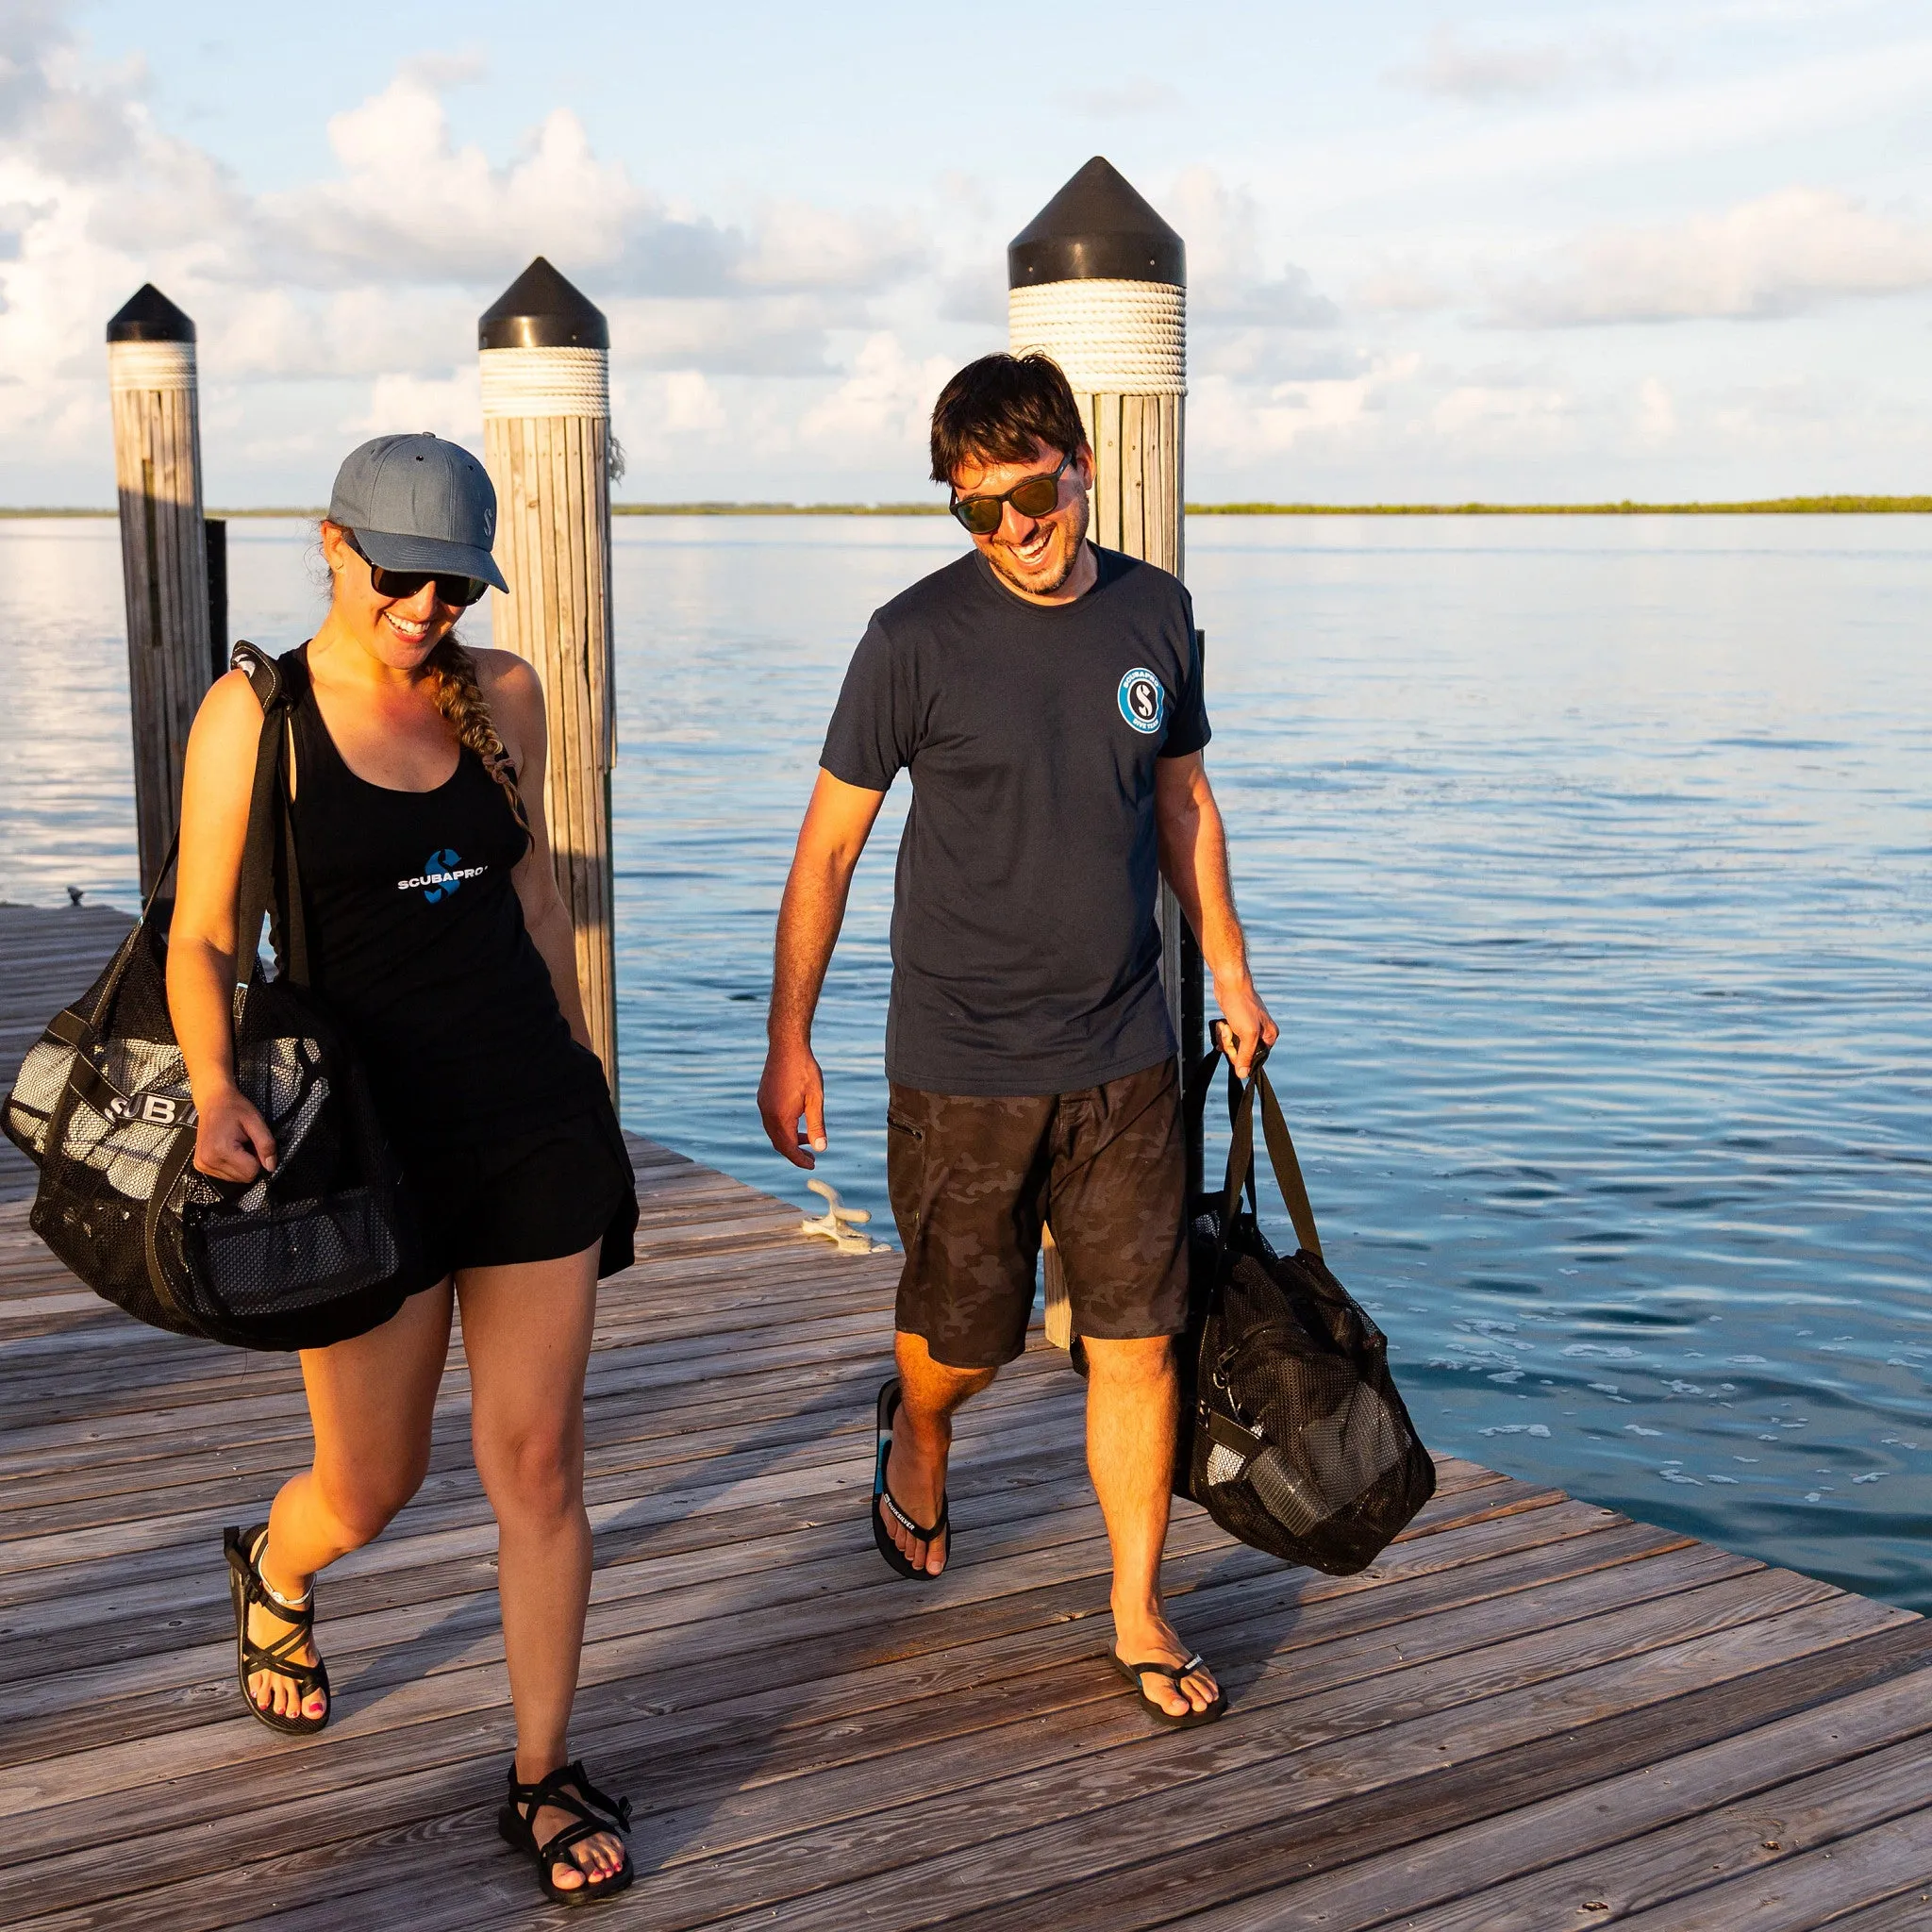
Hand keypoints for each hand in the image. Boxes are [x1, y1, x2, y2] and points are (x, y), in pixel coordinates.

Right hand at [193, 1084, 276, 1182]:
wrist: (213, 1101)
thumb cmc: (234, 1108)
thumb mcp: (256, 1122)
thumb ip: (266, 1145)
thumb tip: (271, 1167)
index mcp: (221, 1150)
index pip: (251, 1172)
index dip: (259, 1159)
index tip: (253, 1144)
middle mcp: (209, 1160)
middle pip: (243, 1178)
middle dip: (250, 1162)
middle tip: (245, 1143)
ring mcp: (203, 1164)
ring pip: (235, 1178)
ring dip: (240, 1164)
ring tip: (236, 1144)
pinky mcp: (200, 1165)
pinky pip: (224, 1175)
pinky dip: (231, 1165)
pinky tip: (228, 1149)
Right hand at [758, 1039, 827, 1169]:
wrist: (787, 1045)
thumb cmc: (804, 1070)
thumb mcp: (816, 1099)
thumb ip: (816, 1125)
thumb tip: (821, 1149)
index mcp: (780, 1117)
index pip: (788, 1148)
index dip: (800, 1160)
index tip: (813, 1165)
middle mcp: (767, 1113)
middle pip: (779, 1143)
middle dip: (794, 1153)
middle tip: (811, 1158)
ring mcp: (763, 1104)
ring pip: (773, 1132)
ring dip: (788, 1140)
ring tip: (807, 1141)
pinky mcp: (763, 1097)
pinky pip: (770, 1121)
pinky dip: (783, 1128)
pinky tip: (796, 1123)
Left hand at [1211, 979, 1278, 1080]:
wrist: (1230, 985)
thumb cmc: (1242, 1005)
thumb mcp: (1248, 1034)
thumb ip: (1246, 1055)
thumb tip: (1243, 1074)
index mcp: (1269, 1036)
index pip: (1255, 1059)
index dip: (1242, 1056)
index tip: (1236, 1046)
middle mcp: (1260, 1033)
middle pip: (1242, 1053)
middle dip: (1231, 1043)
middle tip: (1230, 1030)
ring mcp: (1247, 1028)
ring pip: (1233, 1045)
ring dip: (1225, 1036)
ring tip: (1226, 1024)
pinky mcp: (1236, 1024)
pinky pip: (1227, 1036)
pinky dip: (1222, 1031)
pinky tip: (1223, 1023)